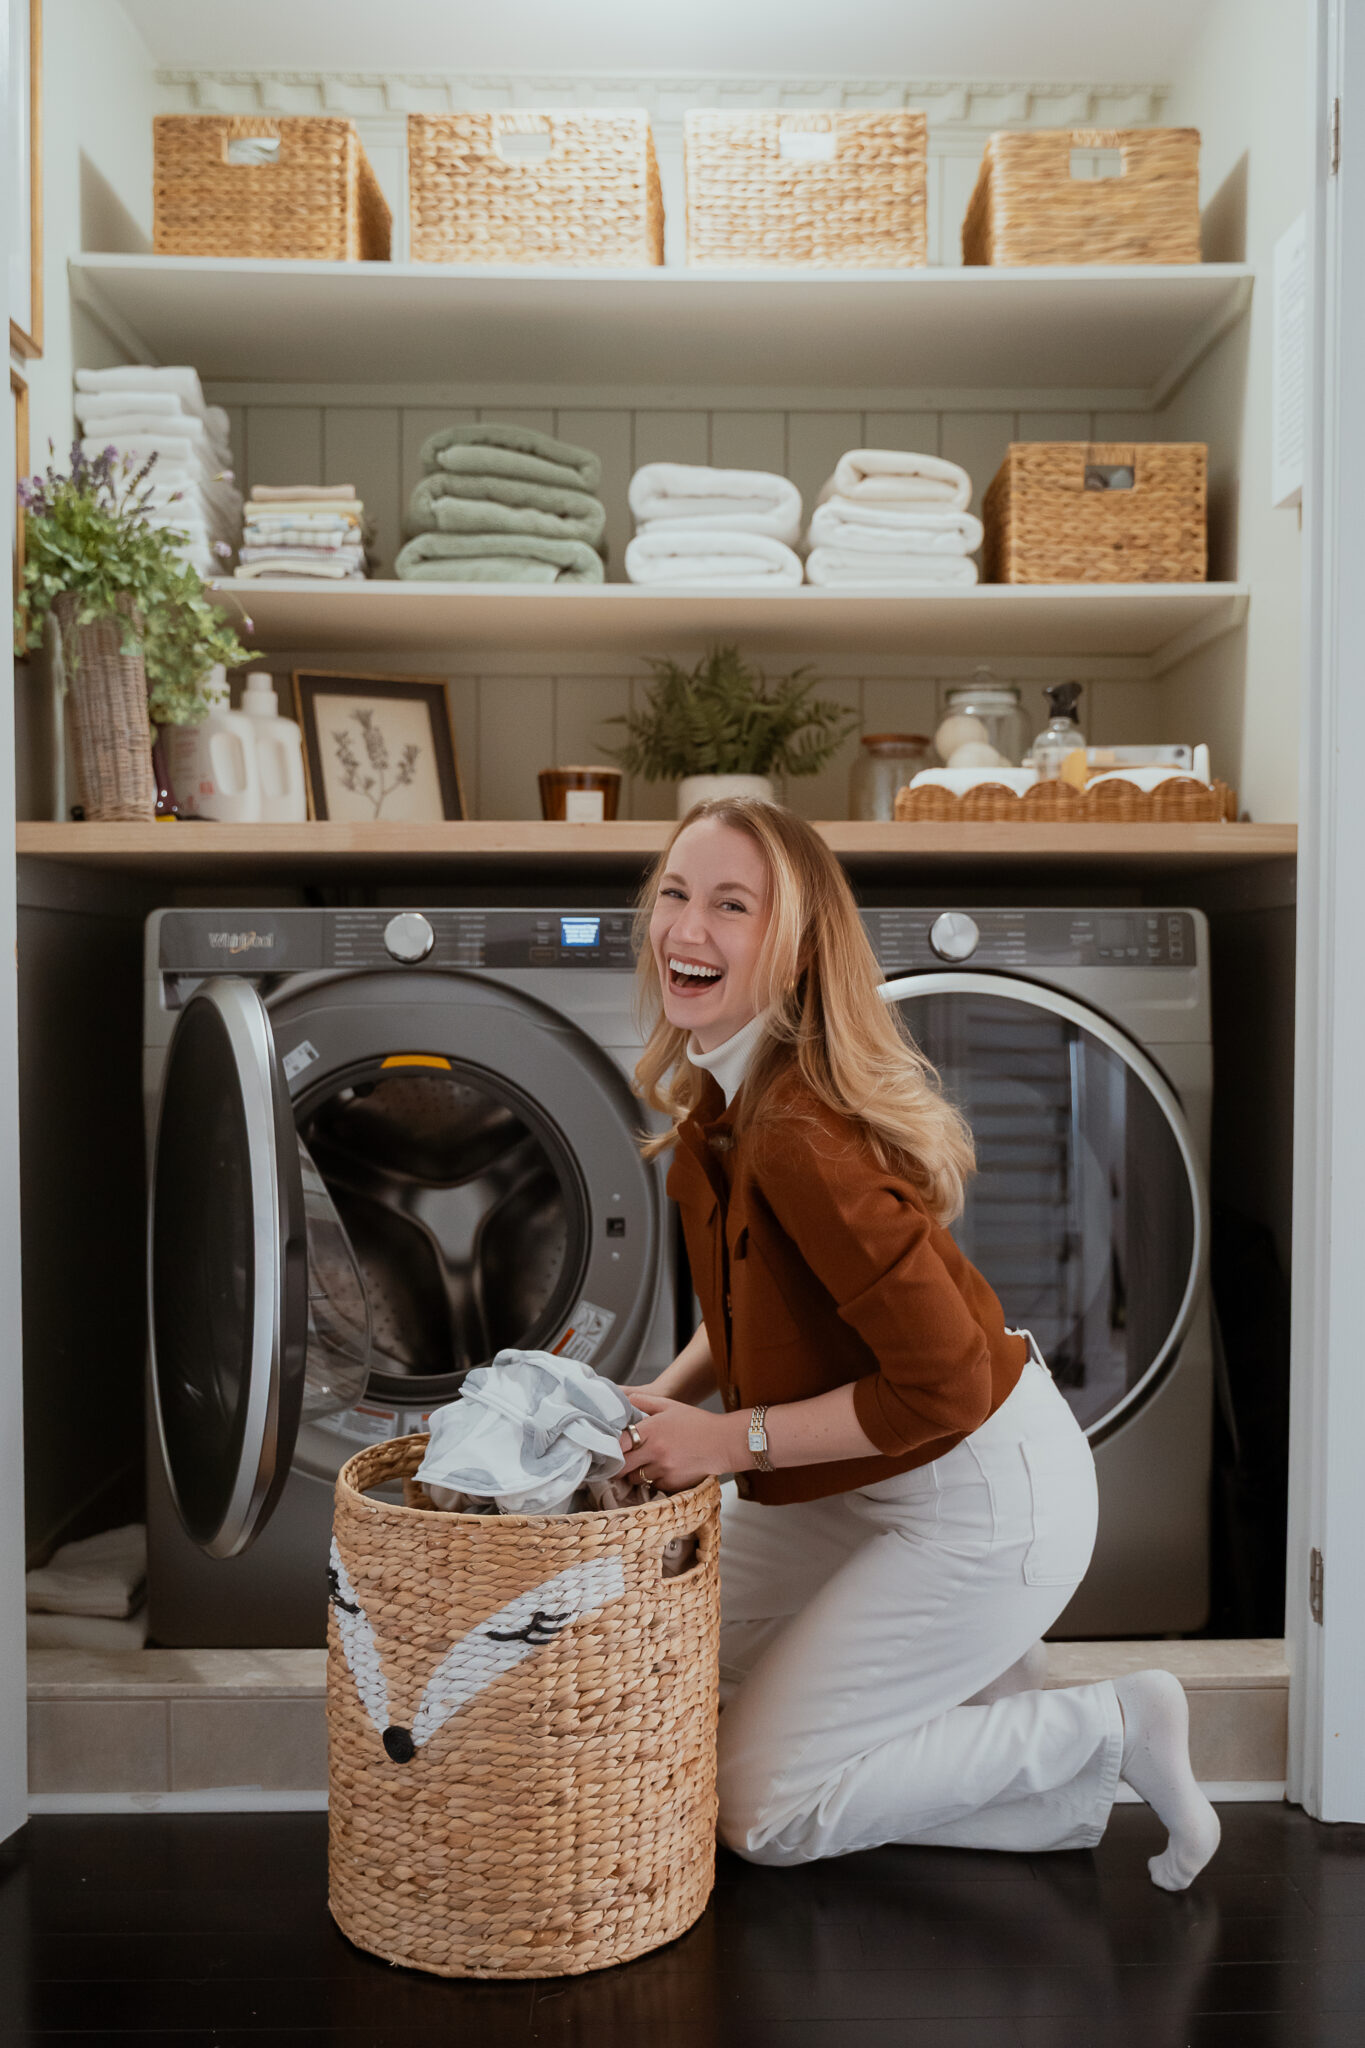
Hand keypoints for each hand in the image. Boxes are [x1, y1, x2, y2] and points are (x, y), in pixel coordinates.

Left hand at [618, 1390, 735, 1492]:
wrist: (724, 1443)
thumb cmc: (699, 1424)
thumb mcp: (671, 1406)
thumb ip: (646, 1401)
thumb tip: (627, 1399)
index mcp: (652, 1429)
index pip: (619, 1443)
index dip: (612, 1448)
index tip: (610, 1449)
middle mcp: (655, 1450)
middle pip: (622, 1467)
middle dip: (619, 1466)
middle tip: (621, 1462)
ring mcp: (663, 1469)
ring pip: (635, 1479)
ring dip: (636, 1474)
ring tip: (645, 1465)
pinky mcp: (672, 1483)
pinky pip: (653, 1485)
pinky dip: (654, 1480)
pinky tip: (664, 1470)